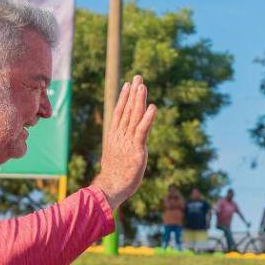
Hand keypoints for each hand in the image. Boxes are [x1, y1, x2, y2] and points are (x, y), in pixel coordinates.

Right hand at [91, 75, 156, 208]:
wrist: (111, 187)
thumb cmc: (115, 176)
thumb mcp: (117, 157)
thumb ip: (122, 147)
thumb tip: (126, 144)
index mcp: (114, 136)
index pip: (119, 112)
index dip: (124, 97)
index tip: (129, 85)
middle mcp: (120, 136)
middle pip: (127, 110)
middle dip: (133, 93)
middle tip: (138, 77)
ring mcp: (128, 141)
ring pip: (134, 117)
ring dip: (139, 100)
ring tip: (143, 86)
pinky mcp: (137, 149)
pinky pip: (142, 131)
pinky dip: (147, 118)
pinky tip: (152, 107)